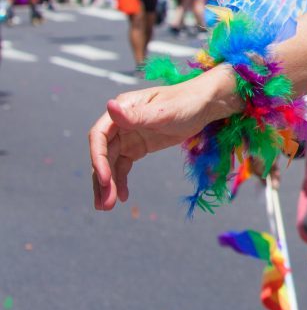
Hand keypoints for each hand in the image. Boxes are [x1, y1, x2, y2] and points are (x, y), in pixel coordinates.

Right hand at [88, 67, 237, 210]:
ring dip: (108, 184)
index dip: (98, 158)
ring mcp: (128, 136)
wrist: (205, 105)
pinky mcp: (137, 147)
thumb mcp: (164, 112)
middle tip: (104, 204)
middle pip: (104, 154)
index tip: (104, 179)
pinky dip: (121, 181)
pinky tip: (123, 197)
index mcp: (123, 109)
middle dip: (102, 179)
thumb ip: (136, 115)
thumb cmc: (186, 102)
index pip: (99, 136)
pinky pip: (123, 167)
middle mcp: (120, 123)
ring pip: (111, 163)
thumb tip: (109, 106)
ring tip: (106, 207)